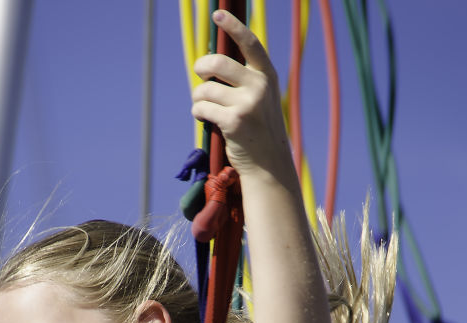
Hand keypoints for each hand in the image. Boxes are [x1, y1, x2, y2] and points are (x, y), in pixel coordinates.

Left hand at [191, 10, 292, 180]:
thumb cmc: (258, 129)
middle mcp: (259, 86)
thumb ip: (242, 79)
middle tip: (200, 74)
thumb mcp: (259, 98)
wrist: (268, 164)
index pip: (250, 43)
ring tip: (206, 108)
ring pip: (205, 89)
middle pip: (217, 63)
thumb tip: (209, 62)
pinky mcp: (234, 121)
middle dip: (202, 67)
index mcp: (267, 75)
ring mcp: (247, 104)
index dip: (233, 26)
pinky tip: (206, 119)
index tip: (218, 15)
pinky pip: (202, 108)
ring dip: (199, 98)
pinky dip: (198, 113)